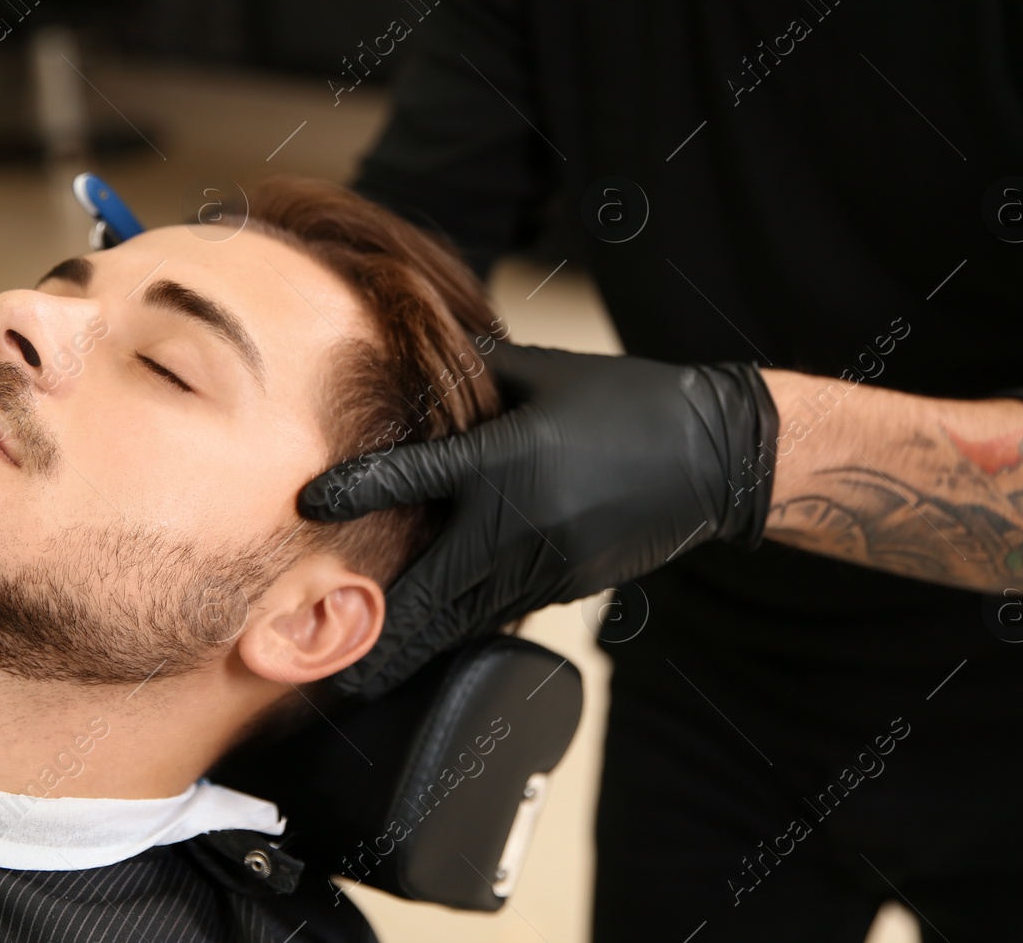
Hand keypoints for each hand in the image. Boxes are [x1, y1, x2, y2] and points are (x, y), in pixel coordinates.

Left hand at [297, 342, 779, 698]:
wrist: (713, 456)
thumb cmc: (629, 401)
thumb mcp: (548, 372)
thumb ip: (478, 367)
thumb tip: (420, 344)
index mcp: (511, 456)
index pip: (418, 473)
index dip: (360, 487)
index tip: (309, 503)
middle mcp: (523, 518)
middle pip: (434, 587)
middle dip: (384, 630)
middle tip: (337, 665)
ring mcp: (549, 562)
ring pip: (466, 616)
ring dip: (417, 647)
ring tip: (370, 677)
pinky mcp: (570, 584)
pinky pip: (503, 613)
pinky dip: (464, 632)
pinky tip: (434, 652)